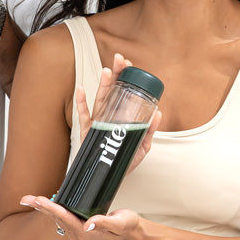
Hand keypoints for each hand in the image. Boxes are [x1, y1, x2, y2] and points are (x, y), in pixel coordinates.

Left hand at [19, 195, 145, 239]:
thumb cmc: (128, 227)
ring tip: (31, 200)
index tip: (39, 200)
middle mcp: (78, 235)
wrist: (133, 234)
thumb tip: (88, 225)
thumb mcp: (119, 223)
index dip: (51, 208)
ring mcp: (78, 233)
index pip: (64, 217)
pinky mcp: (80, 228)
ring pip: (58, 218)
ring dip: (45, 208)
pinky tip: (49, 205)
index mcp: (84, 233)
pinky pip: (63, 218)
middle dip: (40, 207)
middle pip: (56, 218)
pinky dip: (54, 210)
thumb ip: (103, 223)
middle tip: (25, 199)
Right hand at [74, 57, 161, 173]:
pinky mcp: (88, 134)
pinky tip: (81, 89)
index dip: (126, 77)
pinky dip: (81, 103)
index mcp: (120, 117)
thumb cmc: (123, 161)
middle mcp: (108, 117)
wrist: (109, 180)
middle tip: (120, 59)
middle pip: (111, 91)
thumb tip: (158, 113)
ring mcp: (97, 124)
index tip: (129, 64)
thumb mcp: (142, 147)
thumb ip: (149, 131)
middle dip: (116, 74)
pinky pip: (83, 116)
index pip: (124, 92)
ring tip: (108, 71)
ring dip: (103, 85)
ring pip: (100, 101)